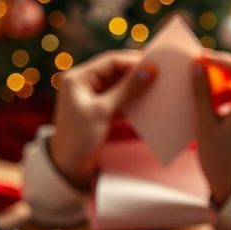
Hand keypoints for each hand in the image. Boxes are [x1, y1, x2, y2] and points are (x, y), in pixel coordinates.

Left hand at [50, 50, 154, 189]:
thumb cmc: (79, 138)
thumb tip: (150, 69)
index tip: (156, 63)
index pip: (110, 61)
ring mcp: (93, 97)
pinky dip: (133, 101)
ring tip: (158, 88)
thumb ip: (127, 89)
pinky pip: (121, 100)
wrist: (69, 168)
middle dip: (137, 74)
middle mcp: (84, 83)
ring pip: (120, 86)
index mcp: (78, 78)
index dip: (133, 61)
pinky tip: (148, 103)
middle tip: (161, 74)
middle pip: (116, 72)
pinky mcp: (101, 111)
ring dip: (137, 88)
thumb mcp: (103, 111)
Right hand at [192, 52, 230, 205]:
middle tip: (203, 64)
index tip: (201, 57)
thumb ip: (202, 91)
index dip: (220, 59)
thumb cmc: (216, 155)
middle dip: (225, 66)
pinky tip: (217, 98)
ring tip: (207, 83)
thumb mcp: (204, 122)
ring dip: (230, 78)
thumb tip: (197, 65)